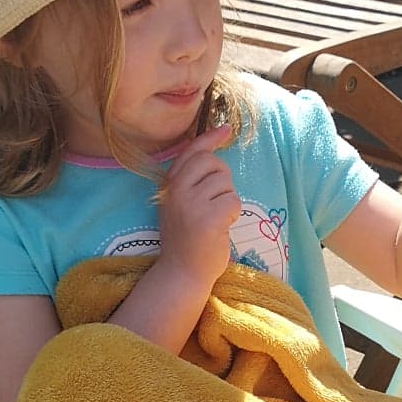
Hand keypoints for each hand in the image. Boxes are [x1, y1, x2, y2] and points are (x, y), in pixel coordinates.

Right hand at [156, 123, 239, 290]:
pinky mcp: (209, 218)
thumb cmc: (187, 238)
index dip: (210, 139)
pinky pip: (233, 201)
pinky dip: (232, 215)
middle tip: (214, 203)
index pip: (192, 152)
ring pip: (226, 183)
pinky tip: (220, 228)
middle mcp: (176, 191)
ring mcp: (191, 204)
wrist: (182, 272)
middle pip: (213, 163)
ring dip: (226, 201)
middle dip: (222, 179)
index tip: (226, 129)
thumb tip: (214, 149)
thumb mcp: (180, 204)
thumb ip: (190, 180)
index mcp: (168, 185)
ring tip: (213, 220)